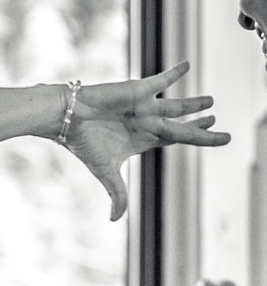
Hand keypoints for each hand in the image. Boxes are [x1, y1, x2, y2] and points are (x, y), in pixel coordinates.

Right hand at [63, 62, 228, 221]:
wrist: (69, 119)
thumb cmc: (85, 143)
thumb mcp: (105, 172)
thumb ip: (117, 193)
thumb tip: (114, 220)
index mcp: (143, 141)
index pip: (176, 141)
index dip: (197, 139)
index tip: (217, 137)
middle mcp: (147, 123)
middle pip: (181, 126)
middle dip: (200, 126)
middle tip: (216, 122)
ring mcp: (144, 106)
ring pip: (176, 105)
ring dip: (193, 103)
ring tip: (211, 101)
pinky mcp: (138, 90)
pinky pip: (161, 80)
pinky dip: (175, 73)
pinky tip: (188, 65)